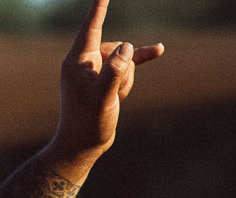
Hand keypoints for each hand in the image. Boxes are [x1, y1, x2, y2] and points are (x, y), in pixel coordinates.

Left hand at [49, 0, 164, 165]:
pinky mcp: (109, 76)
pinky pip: (129, 63)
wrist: (84, 145)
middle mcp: (85, 61)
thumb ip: (114, 73)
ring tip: (113, 101)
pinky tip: (159, 50)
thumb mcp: (102, 99)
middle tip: (109, 97)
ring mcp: (97, 68)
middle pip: (118, 49)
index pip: (90, 27)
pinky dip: (142, 58)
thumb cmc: (87, 123)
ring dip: (127, 81)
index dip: (99, 7)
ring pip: (126, 60)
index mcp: (76, 61)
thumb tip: (126, 47)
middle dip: (123, 72)